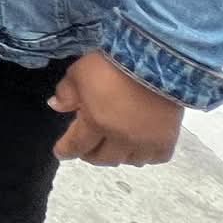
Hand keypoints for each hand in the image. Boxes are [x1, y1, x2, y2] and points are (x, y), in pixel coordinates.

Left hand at [49, 50, 183, 165]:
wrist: (153, 61)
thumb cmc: (111, 65)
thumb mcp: (78, 74)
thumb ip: (66, 93)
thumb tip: (55, 106)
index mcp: (96, 123)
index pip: (77, 145)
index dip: (66, 151)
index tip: (61, 153)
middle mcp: (121, 138)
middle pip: (103, 158)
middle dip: (89, 154)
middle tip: (85, 148)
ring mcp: (145, 141)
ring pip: (129, 161)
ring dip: (118, 155)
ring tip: (112, 145)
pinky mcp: (167, 139)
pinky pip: (156, 158)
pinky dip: (146, 155)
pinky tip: (140, 146)